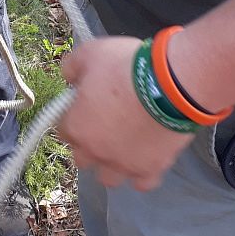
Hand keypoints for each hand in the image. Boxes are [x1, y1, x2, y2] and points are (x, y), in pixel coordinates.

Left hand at [58, 39, 193, 190]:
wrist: (170, 83)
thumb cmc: (125, 67)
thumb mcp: (90, 52)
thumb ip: (71, 67)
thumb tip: (68, 78)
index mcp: (77, 126)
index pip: (64, 130)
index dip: (73, 117)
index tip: (84, 108)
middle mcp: (95, 152)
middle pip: (83, 158)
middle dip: (89, 144)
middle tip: (104, 125)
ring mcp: (123, 164)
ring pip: (109, 177)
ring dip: (112, 163)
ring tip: (125, 145)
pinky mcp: (150, 170)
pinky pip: (141, 183)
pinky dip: (142, 173)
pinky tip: (146, 157)